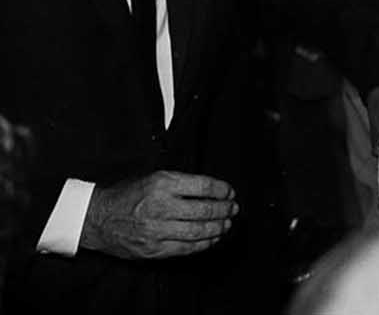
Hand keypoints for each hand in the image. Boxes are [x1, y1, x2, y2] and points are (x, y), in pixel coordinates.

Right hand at [80, 170, 236, 259]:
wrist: (96, 219)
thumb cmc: (127, 195)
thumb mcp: (153, 178)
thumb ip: (180, 183)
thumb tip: (212, 190)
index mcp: (162, 184)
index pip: (203, 186)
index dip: (222, 190)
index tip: (229, 192)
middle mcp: (160, 207)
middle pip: (204, 210)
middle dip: (224, 209)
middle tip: (233, 208)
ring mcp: (156, 230)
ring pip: (198, 231)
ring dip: (218, 228)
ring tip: (227, 224)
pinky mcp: (153, 249)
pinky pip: (186, 248)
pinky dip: (203, 244)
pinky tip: (212, 239)